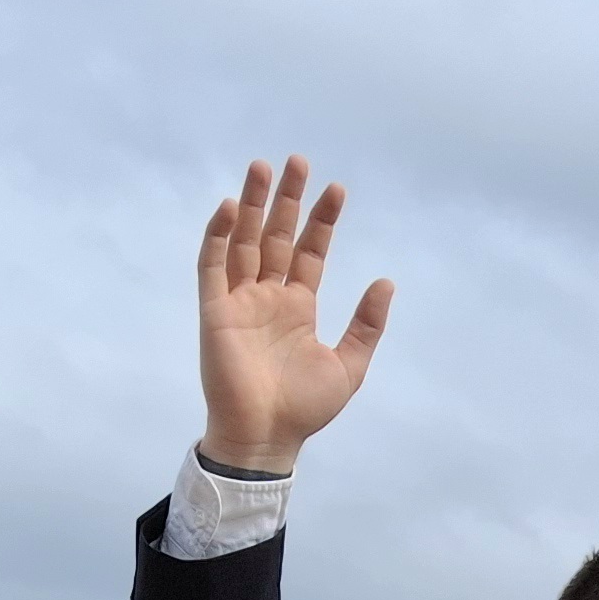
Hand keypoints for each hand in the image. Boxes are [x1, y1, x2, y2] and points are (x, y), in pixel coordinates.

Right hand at [198, 156, 394, 471]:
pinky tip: (233, 208)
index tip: (336, 189)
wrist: (267, 438)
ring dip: (253, 204)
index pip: (310, 252)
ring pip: (245, 241)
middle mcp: (268, 297)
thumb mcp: (349, 365)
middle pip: (277, 236)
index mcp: (299, 307)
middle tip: (297, 161)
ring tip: (263, 168)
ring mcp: (239, 301)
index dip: (321, 221)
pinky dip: (219, 236)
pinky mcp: (214, 311)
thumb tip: (386, 282)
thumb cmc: (305, 409)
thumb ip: (366, 324)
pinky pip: (212, 266)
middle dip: (286, 199)